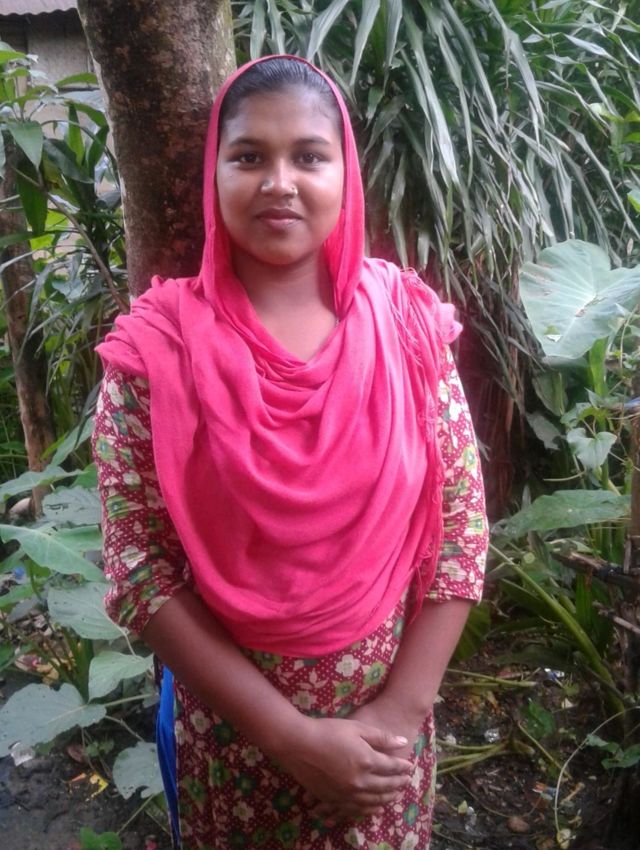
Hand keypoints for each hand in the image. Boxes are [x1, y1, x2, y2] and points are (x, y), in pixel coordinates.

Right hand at [307, 697, 425, 823]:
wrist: (298, 744)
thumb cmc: (328, 730)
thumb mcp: (357, 727)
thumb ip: (381, 737)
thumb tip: (403, 743)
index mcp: (367, 761)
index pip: (391, 767)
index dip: (402, 767)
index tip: (410, 767)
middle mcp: (360, 781)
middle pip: (384, 786)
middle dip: (398, 784)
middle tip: (406, 782)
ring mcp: (346, 793)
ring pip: (372, 801)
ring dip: (386, 799)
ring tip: (395, 797)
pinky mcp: (334, 799)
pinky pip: (356, 809)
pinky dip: (368, 809)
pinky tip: (374, 809)